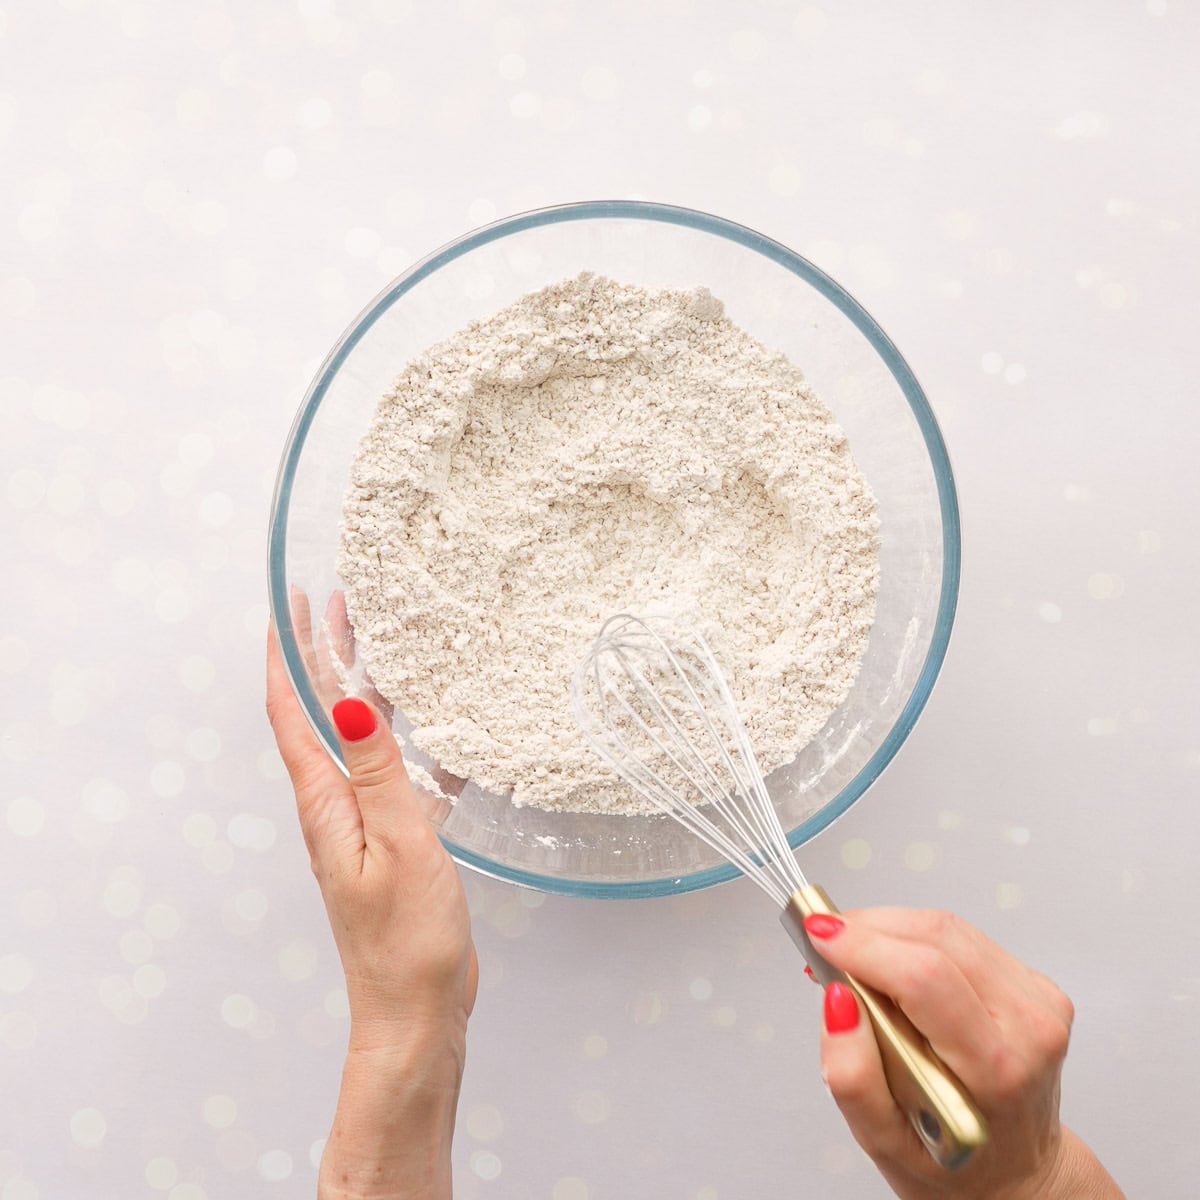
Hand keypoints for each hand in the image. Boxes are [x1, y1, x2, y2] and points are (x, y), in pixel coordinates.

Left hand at [267, 616, 475, 1199]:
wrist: (415, 1009)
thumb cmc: (407, 938)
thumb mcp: (400, 845)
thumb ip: (379, 773)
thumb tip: (353, 702)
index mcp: (326, 804)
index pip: (293, 714)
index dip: (286, 655)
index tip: (289, 604)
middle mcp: (334, 807)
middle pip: (319, 717)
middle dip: (322, 658)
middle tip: (338, 605)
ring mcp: (361, 824)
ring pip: (355, 739)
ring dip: (359, 690)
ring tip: (378, 645)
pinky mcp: (391, 841)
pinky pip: (389, 772)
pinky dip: (401, 739)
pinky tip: (430, 727)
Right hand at [809, 909, 1123, 1199]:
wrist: (1016, 1176)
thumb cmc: (953, 1163)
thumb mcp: (884, 1143)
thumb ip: (852, 1076)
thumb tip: (836, 1002)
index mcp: (996, 1069)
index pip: (925, 978)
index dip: (864, 945)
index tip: (818, 934)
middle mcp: (1029, 1028)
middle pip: (936, 938)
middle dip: (867, 928)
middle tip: (824, 941)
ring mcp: (1039, 1002)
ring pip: (948, 928)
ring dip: (888, 928)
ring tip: (852, 954)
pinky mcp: (1035, 985)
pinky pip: (962, 938)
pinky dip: (916, 938)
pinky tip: (893, 964)